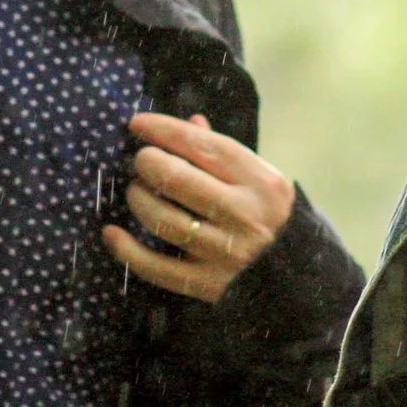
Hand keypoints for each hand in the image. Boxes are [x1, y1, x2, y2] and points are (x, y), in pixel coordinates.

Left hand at [102, 112, 296, 304]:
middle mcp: (246, 215)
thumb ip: (223, 152)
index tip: (137, 124)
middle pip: (177, 179)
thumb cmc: (266, 215)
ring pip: (163, 220)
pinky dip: (127, 250)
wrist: (294, 275)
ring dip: (138, 200)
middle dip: (147, 163)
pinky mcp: (209, 284)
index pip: (203, 145)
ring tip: (136, 192)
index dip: (164, 130)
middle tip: (141, 162)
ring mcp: (227, 252)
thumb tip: (188, 122)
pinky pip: (157, 267)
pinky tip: (112, 233)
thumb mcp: (258, 178)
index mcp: (261, 181)